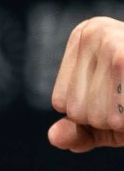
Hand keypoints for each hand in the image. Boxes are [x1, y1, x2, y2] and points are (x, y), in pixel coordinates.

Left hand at [49, 16, 123, 151]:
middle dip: (108, 116)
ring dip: (121, 119)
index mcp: (86, 34)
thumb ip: (82, 130)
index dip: (93, 112)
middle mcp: (95, 33)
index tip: (121, 89)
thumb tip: (53, 137)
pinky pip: (113, 117)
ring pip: (93, 115)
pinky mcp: (121, 61)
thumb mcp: (112, 116)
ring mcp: (111, 44)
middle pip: (75, 108)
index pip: (61, 102)